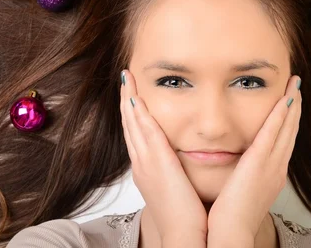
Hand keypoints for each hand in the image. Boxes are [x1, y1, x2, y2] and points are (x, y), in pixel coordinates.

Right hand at [120, 69, 207, 244]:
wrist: (184, 235)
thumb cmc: (185, 216)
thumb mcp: (176, 187)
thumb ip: (175, 172)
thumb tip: (181, 163)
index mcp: (146, 169)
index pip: (136, 134)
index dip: (131, 113)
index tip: (132, 93)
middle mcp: (141, 163)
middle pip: (129, 125)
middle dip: (126, 100)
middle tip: (125, 78)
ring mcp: (146, 162)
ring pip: (133, 124)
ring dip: (129, 100)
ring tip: (127, 78)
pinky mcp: (157, 163)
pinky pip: (145, 132)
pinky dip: (139, 113)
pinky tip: (137, 96)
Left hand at [207, 75, 301, 245]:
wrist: (231, 234)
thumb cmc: (230, 219)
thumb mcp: (242, 193)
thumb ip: (244, 178)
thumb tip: (239, 169)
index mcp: (272, 176)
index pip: (283, 142)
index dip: (288, 122)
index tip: (289, 103)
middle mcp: (277, 169)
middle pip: (290, 132)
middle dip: (294, 108)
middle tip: (297, 87)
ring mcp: (271, 166)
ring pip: (286, 128)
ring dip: (291, 105)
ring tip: (294, 85)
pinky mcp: (259, 163)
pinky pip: (273, 133)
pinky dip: (280, 114)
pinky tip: (285, 98)